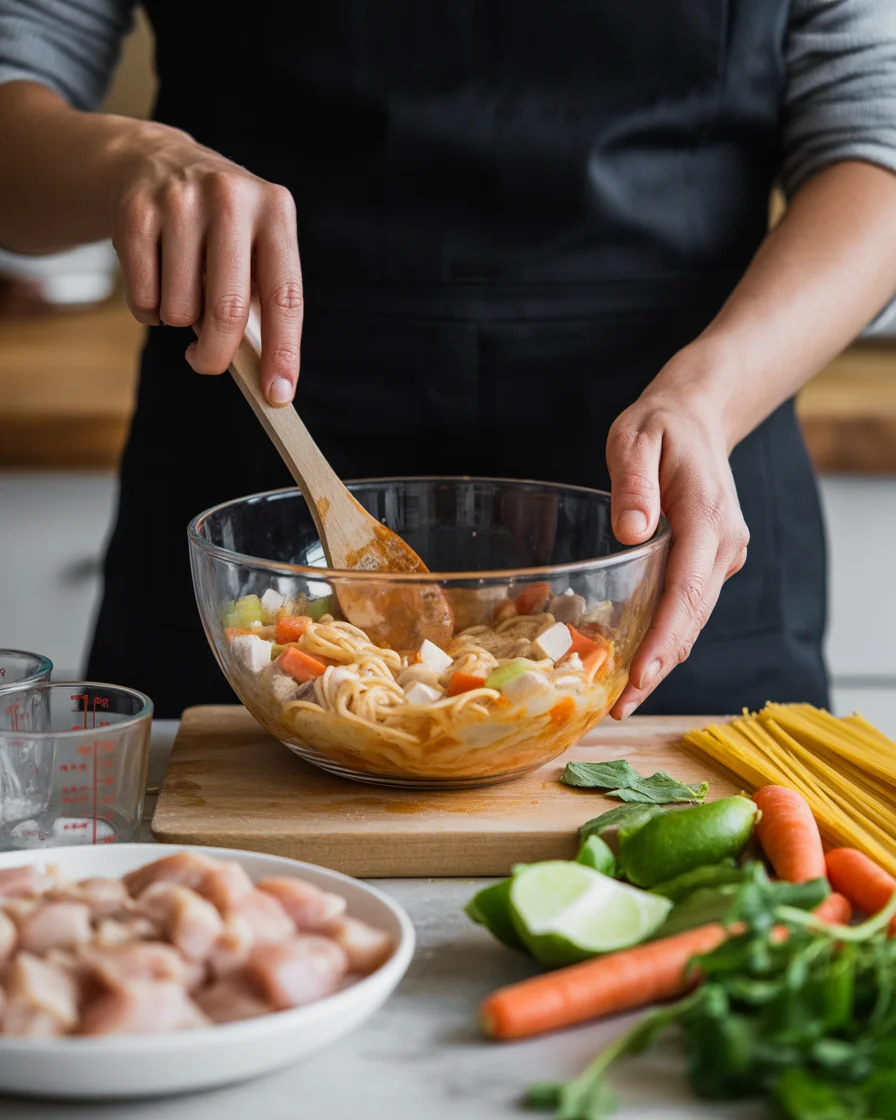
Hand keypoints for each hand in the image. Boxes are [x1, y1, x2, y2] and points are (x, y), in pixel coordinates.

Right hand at [108, 124, 301, 404]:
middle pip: (228, 311)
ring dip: (179, 323)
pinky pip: (143, 299)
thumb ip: (262, 305)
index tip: (278, 394)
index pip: (286, 296)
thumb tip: (262, 375)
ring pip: (181, 310)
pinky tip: (156, 283)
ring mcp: (180, 202)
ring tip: (182, 294)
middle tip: (207, 364)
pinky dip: (149, 312)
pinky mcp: (135, 214)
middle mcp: (231, 199)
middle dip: (217, 355)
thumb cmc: (219, 228)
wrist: (154, 162)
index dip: (283, 352)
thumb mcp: (253, 247)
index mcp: (275, 210)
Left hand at [606, 356, 749, 718]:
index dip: (665, 637)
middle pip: (691, 618)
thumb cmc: (660, 427)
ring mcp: (721, 557)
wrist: (697, 417)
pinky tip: (637, 665)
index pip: (687, 590)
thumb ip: (633, 483)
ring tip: (622, 701)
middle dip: (657, 667)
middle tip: (620, 708)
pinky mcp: (710, 563)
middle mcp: (723, 546)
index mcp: (707, 519)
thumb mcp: (636, 439)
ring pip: (692, 620)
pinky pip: (688, 607)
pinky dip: (665, 638)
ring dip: (661, 660)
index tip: (643, 674)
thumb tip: (629, 534)